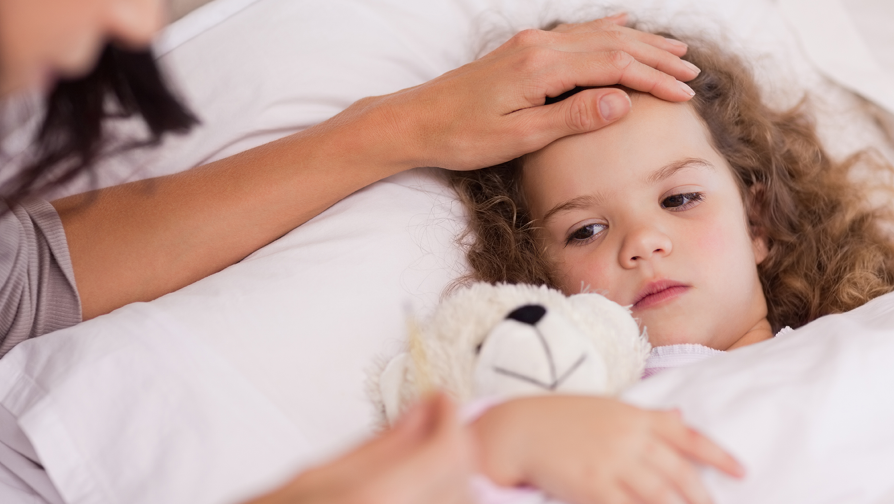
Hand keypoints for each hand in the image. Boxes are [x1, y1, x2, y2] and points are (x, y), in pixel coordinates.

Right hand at [245, 393, 473, 503]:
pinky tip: (421, 492)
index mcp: (370, 500)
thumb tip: (424, 409)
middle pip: (463, 481)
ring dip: (455, 480)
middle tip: (433, 424)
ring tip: (424, 460)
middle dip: (455, 447)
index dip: (452, 417)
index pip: (448, 451)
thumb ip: (378, 445)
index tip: (441, 398)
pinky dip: (443, 501)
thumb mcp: (310, 478)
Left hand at [370, 12, 698, 170]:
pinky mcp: (522, 50)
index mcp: (541, 67)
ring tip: (673, 49)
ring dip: (638, 41)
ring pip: (597, 34)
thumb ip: (572, 117)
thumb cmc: (463, 136)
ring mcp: (530, 44)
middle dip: (655, 57)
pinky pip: (575, 33)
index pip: (614, 66)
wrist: (417, 121)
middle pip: (613, 43)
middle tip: (691, 72)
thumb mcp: (519, 137)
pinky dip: (606, 30)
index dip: (654, 79)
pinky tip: (622, 24)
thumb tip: (623, 102)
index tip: (685, 95)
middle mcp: (539, 46)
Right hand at [472, 396, 744, 503]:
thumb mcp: (606, 408)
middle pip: (678, 473)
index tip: (742, 471)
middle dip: (702, 497)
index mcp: (634, 416)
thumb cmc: (561, 418)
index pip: (686, 435)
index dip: (718, 454)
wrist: (520, 429)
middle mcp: (629, 438)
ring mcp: (612, 463)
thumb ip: (644, 417)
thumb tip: (678, 417)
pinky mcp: (593, 486)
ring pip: (659, 496)